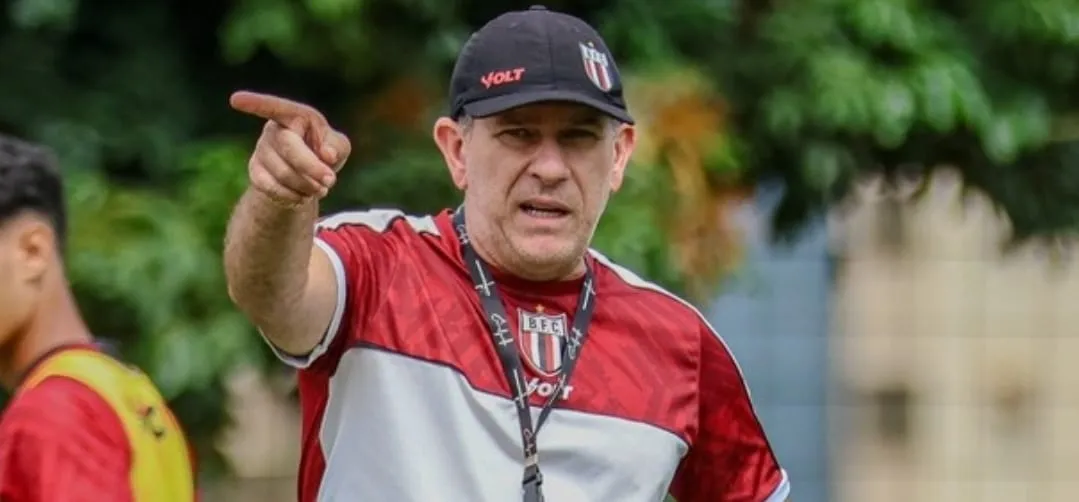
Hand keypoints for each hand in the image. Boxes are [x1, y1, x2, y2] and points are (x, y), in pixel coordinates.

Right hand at [229, 91, 351, 207]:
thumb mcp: (338, 146)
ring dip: (307, 186)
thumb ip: (336, 146)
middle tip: (330, 180)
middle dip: (312, 167)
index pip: (274, 107)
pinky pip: (272, 188)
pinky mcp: (256, 172)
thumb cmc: (324, 153)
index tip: (235, 100)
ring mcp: (261, 151)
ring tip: (321, 189)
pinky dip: (293, 196)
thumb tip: (327, 155)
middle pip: (289, 147)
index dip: (256, 104)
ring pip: (283, 172)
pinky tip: (303, 196)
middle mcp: (273, 130)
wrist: (308, 178)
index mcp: (293, 116)